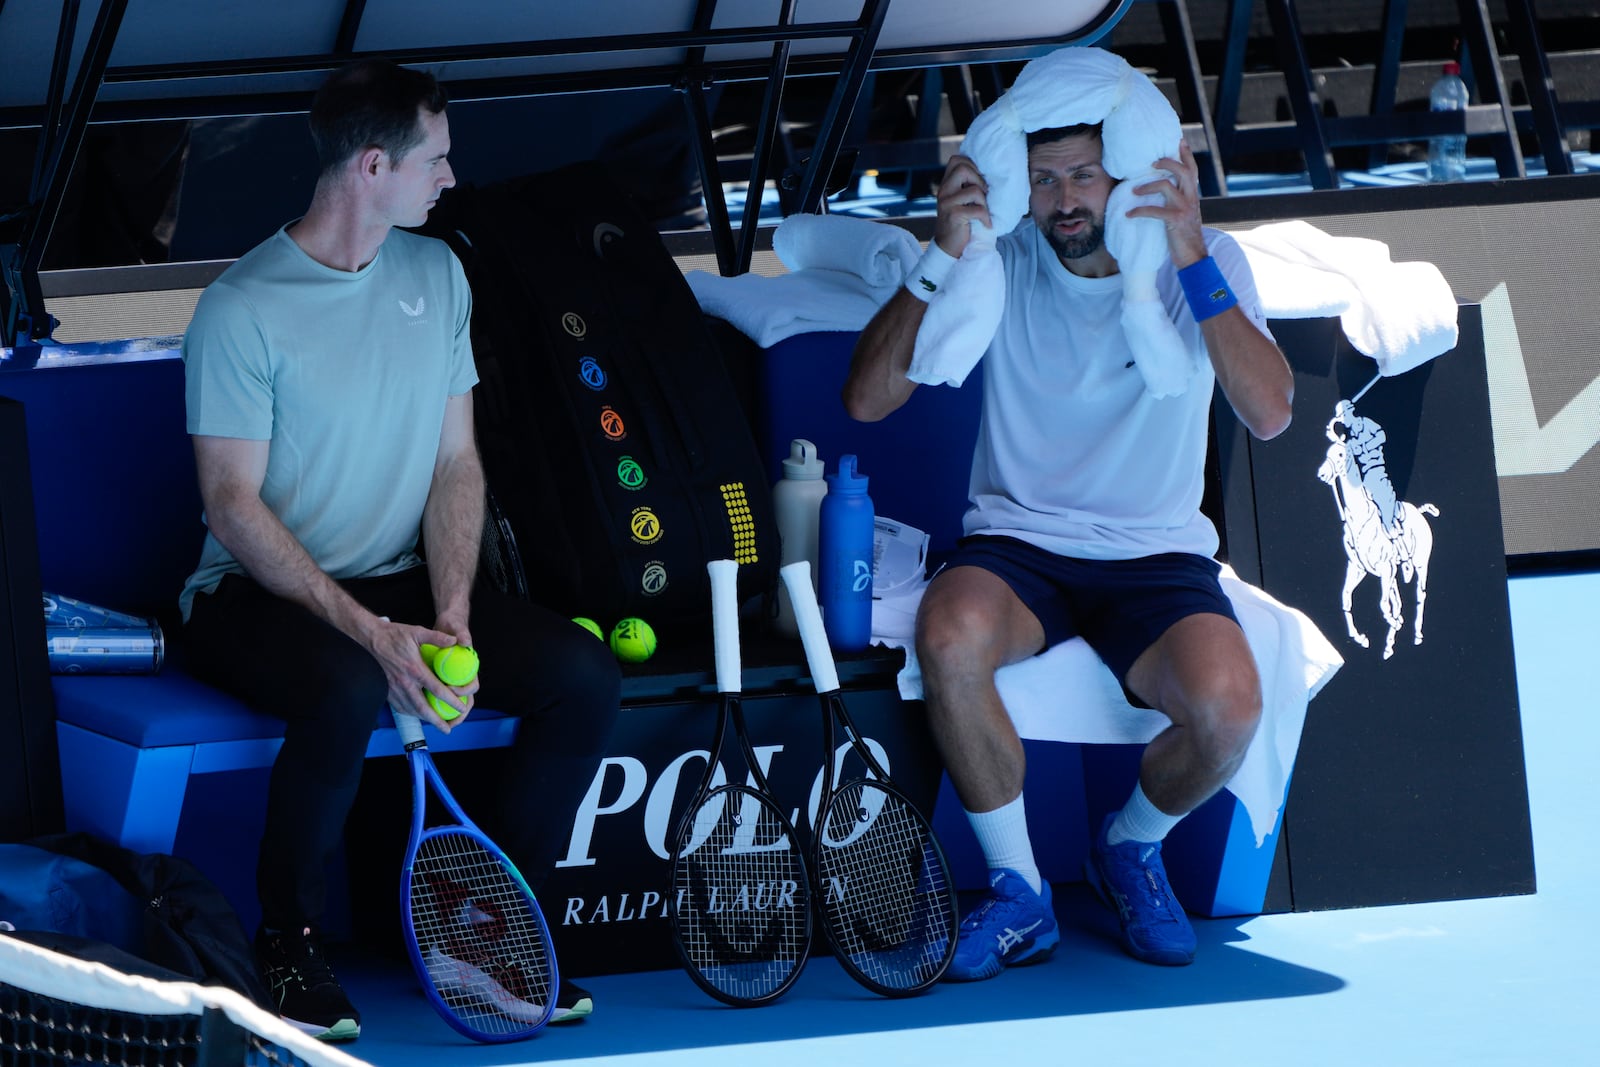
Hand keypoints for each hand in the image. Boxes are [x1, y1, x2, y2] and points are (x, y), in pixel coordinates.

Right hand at [368, 616, 472, 730]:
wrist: (370, 639)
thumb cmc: (394, 634)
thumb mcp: (417, 631)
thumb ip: (437, 637)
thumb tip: (455, 641)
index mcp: (415, 669)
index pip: (437, 689)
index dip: (451, 701)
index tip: (461, 708)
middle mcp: (405, 682)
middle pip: (423, 708)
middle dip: (436, 720)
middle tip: (448, 729)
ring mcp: (394, 688)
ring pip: (411, 710)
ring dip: (424, 719)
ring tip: (435, 724)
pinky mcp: (386, 690)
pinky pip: (399, 706)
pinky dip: (410, 713)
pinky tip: (417, 714)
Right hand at [932, 154, 992, 257]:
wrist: (948, 247)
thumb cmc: (960, 223)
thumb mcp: (960, 200)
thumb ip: (966, 186)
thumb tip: (988, 172)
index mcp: (946, 184)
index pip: (956, 160)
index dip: (972, 165)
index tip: (978, 180)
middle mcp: (944, 191)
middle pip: (963, 168)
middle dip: (979, 180)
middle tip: (983, 194)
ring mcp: (947, 203)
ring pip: (974, 190)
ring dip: (984, 202)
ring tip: (983, 212)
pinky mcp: (954, 215)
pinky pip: (977, 209)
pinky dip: (986, 218)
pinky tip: (986, 224)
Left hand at [1126, 141, 1207, 267]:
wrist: (1193, 256)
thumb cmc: (1184, 235)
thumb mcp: (1184, 213)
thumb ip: (1177, 199)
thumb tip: (1162, 188)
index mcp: (1193, 195)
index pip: (1193, 169)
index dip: (1186, 154)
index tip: (1178, 140)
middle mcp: (1191, 198)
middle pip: (1183, 171)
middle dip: (1168, 162)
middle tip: (1152, 162)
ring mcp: (1185, 208)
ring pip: (1167, 186)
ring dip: (1148, 185)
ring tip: (1134, 190)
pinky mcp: (1176, 221)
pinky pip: (1155, 211)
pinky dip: (1139, 211)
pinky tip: (1129, 214)